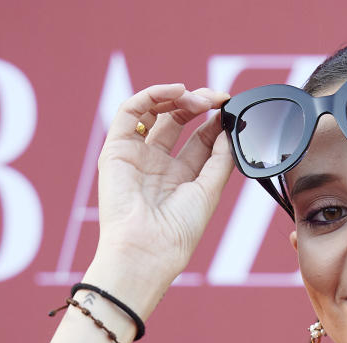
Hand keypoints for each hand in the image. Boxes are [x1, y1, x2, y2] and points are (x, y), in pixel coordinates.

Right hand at [92, 84, 233, 314]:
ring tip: (198, 98)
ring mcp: (136, 156)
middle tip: (216, 98)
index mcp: (181, 179)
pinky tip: (176, 92)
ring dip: (178, 99)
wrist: (147, 247)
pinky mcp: (116, 148)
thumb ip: (220, 159)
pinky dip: (153, 95)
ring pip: (155, 112)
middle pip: (178, 122)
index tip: (230, 109)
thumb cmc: (179, 230)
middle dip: (198, 105)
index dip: (215, 122)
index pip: (200, 140)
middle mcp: (158, 165)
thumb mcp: (210, 190)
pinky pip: (130, 111)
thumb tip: (228, 130)